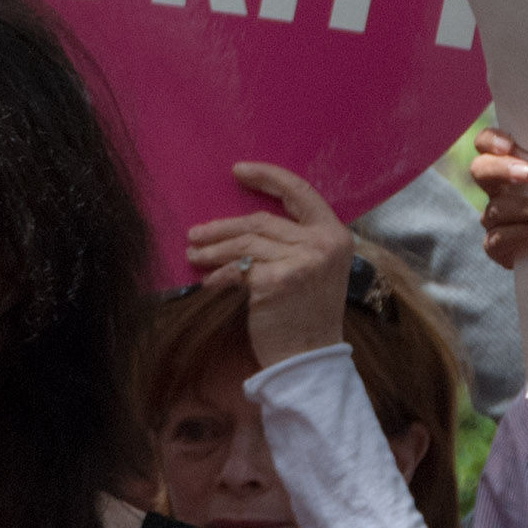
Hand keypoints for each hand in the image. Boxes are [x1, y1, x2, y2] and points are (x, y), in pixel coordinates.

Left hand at [183, 164, 350, 366]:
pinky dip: (217, 276)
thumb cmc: (307, 313)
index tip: (238, 170)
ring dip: (213, 250)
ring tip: (193, 255)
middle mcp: (322, 244)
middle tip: (195, 234)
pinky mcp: (276, 281)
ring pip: (245, 244)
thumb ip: (294, 242)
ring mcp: (300, 261)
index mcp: (335, 234)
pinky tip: (207, 283)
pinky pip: (237, 270)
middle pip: (261, 222)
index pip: (300, 193)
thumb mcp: (314, 268)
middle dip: (222, 227)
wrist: (309, 356)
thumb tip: (245, 225)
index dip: (268, 177)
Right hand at [473, 127, 527, 269]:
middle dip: (500, 169)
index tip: (509, 146)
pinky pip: (496, 239)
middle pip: (480, 170)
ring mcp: (495, 218)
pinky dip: (518, 233)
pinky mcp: (497, 246)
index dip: (490, 141)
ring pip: (494, 208)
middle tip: (527, 173)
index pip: (487, 144)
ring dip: (522, 206)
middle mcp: (498, 190)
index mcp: (512, 166)